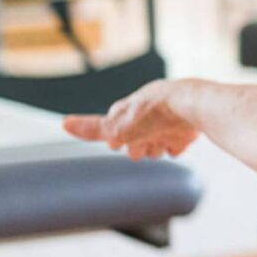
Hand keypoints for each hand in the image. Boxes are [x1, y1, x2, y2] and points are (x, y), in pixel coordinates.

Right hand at [63, 80, 200, 160]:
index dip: (115, 137)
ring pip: (155, 144)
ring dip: (156, 149)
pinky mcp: (186, 131)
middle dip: (136, 147)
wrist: (192, 107)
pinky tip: (175, 145)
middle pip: (135, 139)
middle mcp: (148, 116)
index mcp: (130, 110)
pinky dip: (175, 148)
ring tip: (160, 142)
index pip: (115, 126)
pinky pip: (176, 146)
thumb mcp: (117, 125)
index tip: (117, 141)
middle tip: (141, 142)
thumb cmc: (153, 113)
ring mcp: (168, 123)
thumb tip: (65, 123)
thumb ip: (94, 129)